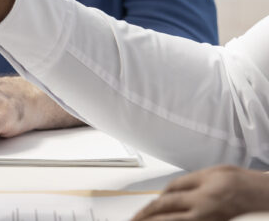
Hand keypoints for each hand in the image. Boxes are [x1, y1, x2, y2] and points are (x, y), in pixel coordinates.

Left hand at [131, 166, 268, 220]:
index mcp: (198, 197)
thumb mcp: (205, 174)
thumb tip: (164, 193)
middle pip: (167, 220)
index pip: (164, 205)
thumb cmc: (234, 180)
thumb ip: (181, 184)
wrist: (256, 192)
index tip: (134, 215)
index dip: (146, 211)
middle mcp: (202, 213)